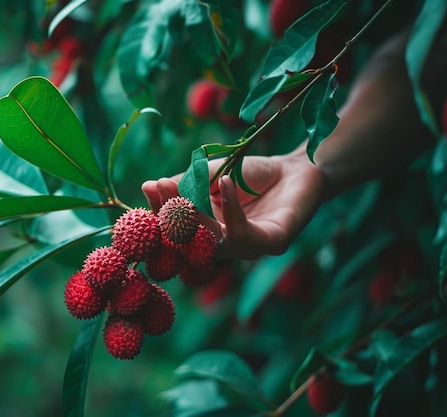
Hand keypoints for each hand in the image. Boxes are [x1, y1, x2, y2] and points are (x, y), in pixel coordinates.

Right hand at [141, 150, 326, 259]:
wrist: (298, 168)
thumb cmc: (253, 175)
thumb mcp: (212, 174)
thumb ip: (185, 184)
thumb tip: (150, 186)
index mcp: (208, 234)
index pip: (177, 231)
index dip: (161, 211)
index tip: (148, 187)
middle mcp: (227, 247)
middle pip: (191, 241)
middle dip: (172, 214)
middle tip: (161, 186)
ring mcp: (250, 248)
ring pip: (214, 241)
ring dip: (196, 214)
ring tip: (183, 186)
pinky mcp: (274, 243)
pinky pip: (244, 233)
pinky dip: (230, 209)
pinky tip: (226, 182)